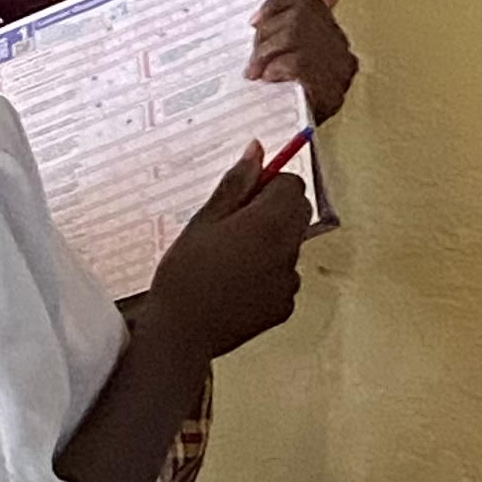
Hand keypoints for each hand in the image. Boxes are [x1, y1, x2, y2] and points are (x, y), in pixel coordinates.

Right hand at [144, 147, 311, 363]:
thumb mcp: (204, 221)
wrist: (182, 332)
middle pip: (299, 213)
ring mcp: (289, 282)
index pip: (293, 185)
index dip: (270, 185)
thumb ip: (236, 184)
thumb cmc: (185, 272)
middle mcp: (287, 251)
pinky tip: (235, 285)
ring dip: (271, 243)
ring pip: (291, 246)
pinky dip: (267, 276)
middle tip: (237, 224)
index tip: (244, 197)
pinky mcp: (284, 307)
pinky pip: (284, 279)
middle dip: (276, 210)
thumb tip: (258, 149)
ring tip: (229, 260)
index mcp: (268, 223)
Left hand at [247, 0, 357, 120]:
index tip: (254, 21)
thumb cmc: (287, 103)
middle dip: (267, 35)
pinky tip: (270, 78)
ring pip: (296, 35)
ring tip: (256, 72)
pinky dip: (278, 68)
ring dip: (266, 53)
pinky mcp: (332, 91)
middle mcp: (342, 49)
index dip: (277, 6)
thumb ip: (292, 27)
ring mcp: (340, 70)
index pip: (309, 1)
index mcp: (331, 36)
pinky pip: (300, 63)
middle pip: (300, 17)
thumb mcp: (284, 60)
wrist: (296, 149)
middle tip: (252, 59)